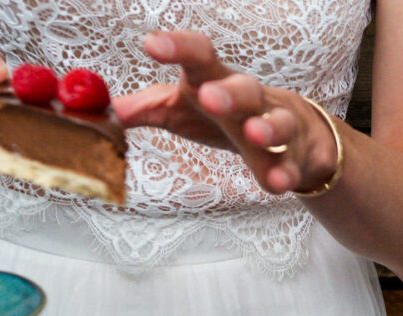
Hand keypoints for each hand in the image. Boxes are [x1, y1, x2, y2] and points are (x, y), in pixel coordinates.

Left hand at [113, 31, 339, 195]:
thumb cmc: (225, 116)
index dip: (178, 48)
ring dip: (267, 128)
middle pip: (242, 87)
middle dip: (228, 92)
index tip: (151, 45)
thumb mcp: (183, 110)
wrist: (291, 132)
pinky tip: (278, 183)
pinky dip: (287, 173)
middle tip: (209, 97)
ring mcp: (276, 126)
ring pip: (277, 122)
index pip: (199, 57)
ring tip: (254, 134)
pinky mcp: (293, 158)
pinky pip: (291, 165)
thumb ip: (147, 109)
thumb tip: (108, 110)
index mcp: (215, 81)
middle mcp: (249, 99)